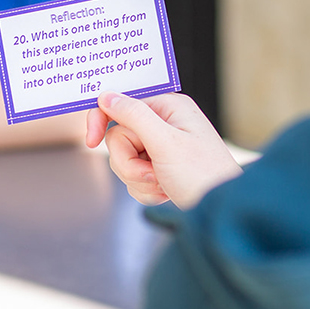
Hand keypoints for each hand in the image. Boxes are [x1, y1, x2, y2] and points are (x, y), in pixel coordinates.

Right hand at [85, 92, 242, 208]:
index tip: (90, 141)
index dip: (101, 119)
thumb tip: (106, 95)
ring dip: (138, 178)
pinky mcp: (160, 168)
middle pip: (119, 137)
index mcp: (169, 107)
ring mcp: (162, 147)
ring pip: (124, 159)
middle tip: (152, 173)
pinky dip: (144, 189)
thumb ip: (134, 116)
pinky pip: (134, 176)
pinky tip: (164, 193)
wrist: (220, 213)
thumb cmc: (203, 175)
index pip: (121, 103)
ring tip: (162, 184)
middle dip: (129, 162)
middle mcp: (165, 122)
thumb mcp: (166, 143)